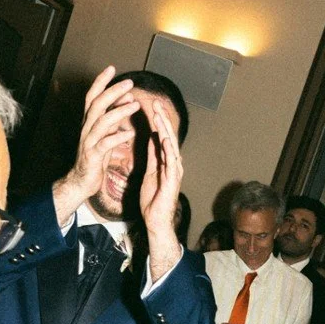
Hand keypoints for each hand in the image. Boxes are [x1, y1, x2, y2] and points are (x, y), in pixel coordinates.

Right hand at [52, 67, 137, 223]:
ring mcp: (89, 141)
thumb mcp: (106, 133)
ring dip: (119, 111)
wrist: (81, 181)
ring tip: (135, 105)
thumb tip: (127, 99)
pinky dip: (118, 137)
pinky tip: (130, 133)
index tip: (111, 68)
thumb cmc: (95, 157)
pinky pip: (105, 144)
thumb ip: (114, 117)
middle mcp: (87, 128)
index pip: (92, 96)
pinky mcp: (93, 156)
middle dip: (113, 91)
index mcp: (89, 122)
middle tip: (129, 83)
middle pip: (97, 104)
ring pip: (102, 122)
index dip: (101, 81)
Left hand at [139, 100, 182, 235]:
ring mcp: (174, 171)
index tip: (151, 105)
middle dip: (162, 119)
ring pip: (171, 146)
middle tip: (156, 102)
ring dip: (165, 129)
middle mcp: (173, 163)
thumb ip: (153, 155)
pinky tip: (165, 138)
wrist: (155, 220)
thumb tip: (152, 138)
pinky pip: (171, 162)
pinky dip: (169, 149)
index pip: (162, 136)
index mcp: (166, 161)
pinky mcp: (172, 180)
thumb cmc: (153, 199)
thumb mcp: (149, 172)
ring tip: (159, 115)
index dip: (157, 121)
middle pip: (168, 136)